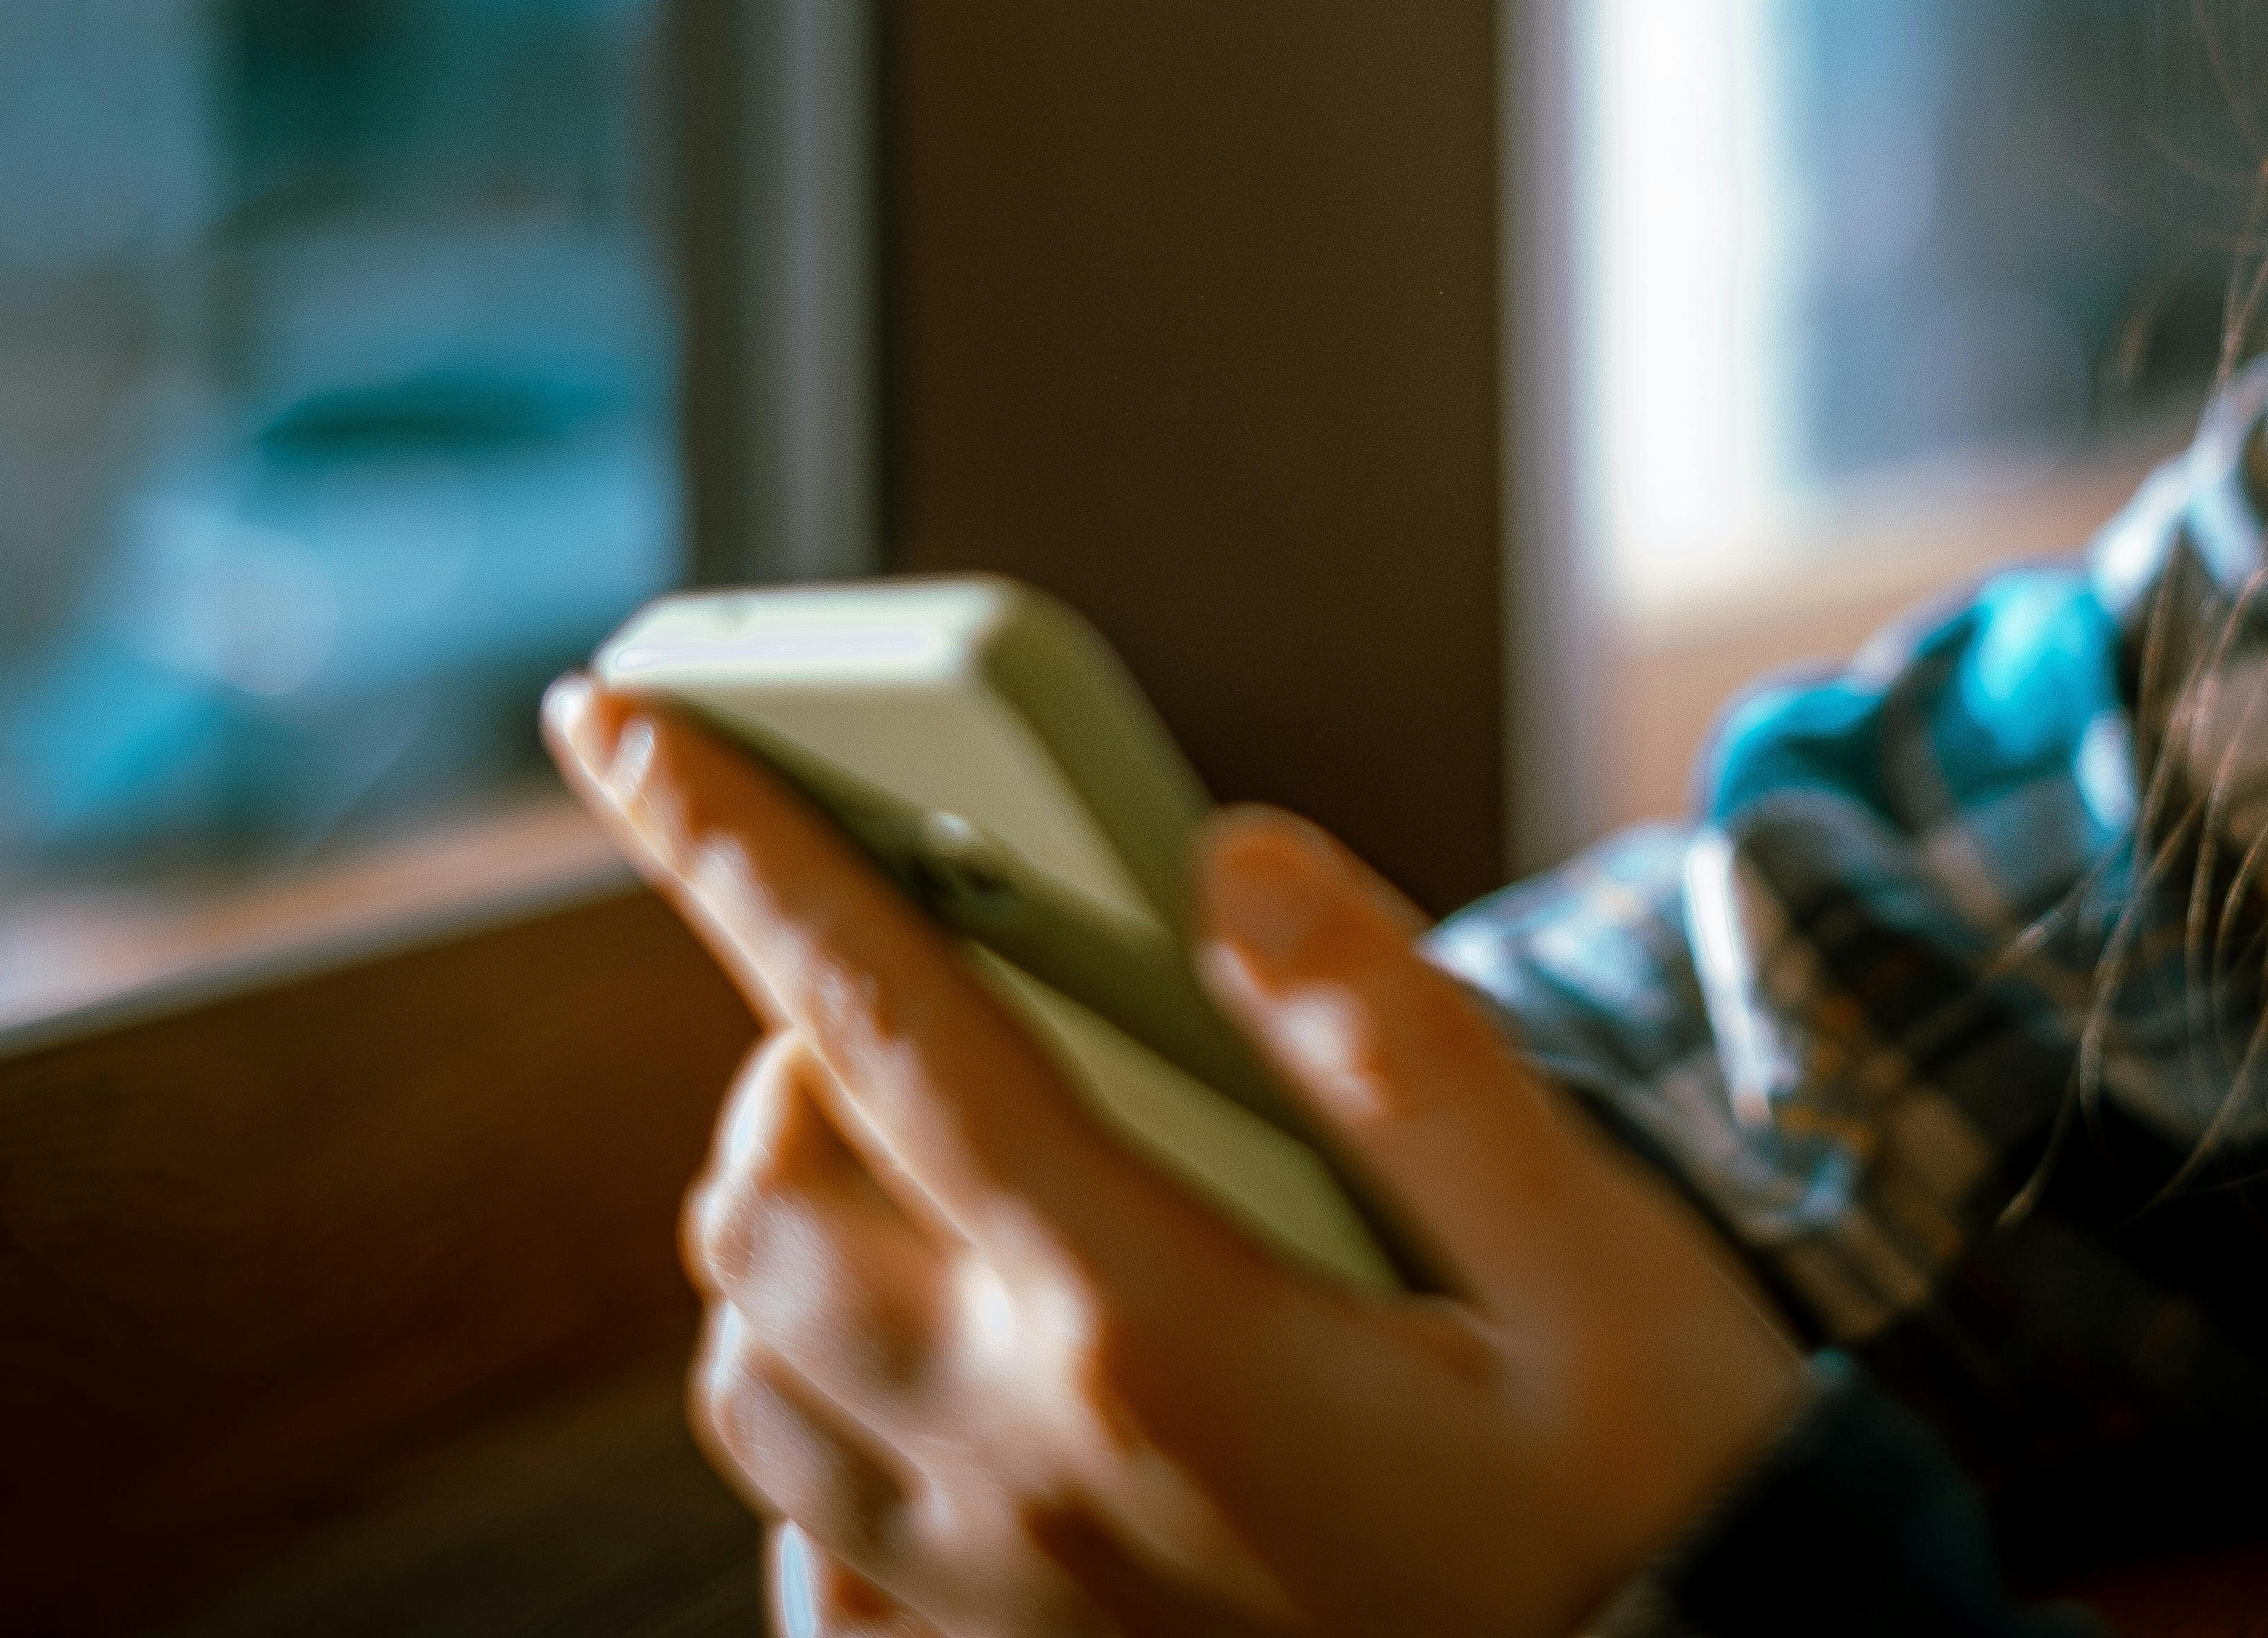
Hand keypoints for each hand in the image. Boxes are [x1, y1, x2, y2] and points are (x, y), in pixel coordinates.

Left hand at [543, 678, 1807, 1637]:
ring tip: (923, 1159)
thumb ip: (1404, 1048)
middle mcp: (1031, 1459)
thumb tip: (1228, 858)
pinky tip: (925, 1366)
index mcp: (1156, 1321)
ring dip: (787, 1229)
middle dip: (791, 1050)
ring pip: (751, 1368)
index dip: (740, 849)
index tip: (621, 716)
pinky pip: (803, 1543)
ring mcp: (1003, 1582)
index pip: (881, 1027)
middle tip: (937, 982)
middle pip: (763, 1205)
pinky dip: (809, 1422)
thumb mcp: (1591, 1254)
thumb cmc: (1646, 1490)